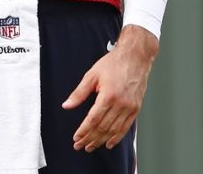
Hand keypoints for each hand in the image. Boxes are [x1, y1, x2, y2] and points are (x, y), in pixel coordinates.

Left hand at [61, 25, 158, 151]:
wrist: (135, 56)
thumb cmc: (113, 63)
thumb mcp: (92, 75)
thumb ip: (79, 93)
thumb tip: (66, 105)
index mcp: (108, 95)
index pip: (93, 119)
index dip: (83, 131)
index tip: (76, 138)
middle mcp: (121, 103)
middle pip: (103, 127)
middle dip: (90, 138)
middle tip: (80, 146)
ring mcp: (130, 107)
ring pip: (114, 130)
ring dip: (101, 141)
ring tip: (91, 146)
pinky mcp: (136, 108)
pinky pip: (126, 127)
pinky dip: (117, 137)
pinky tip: (109, 143)